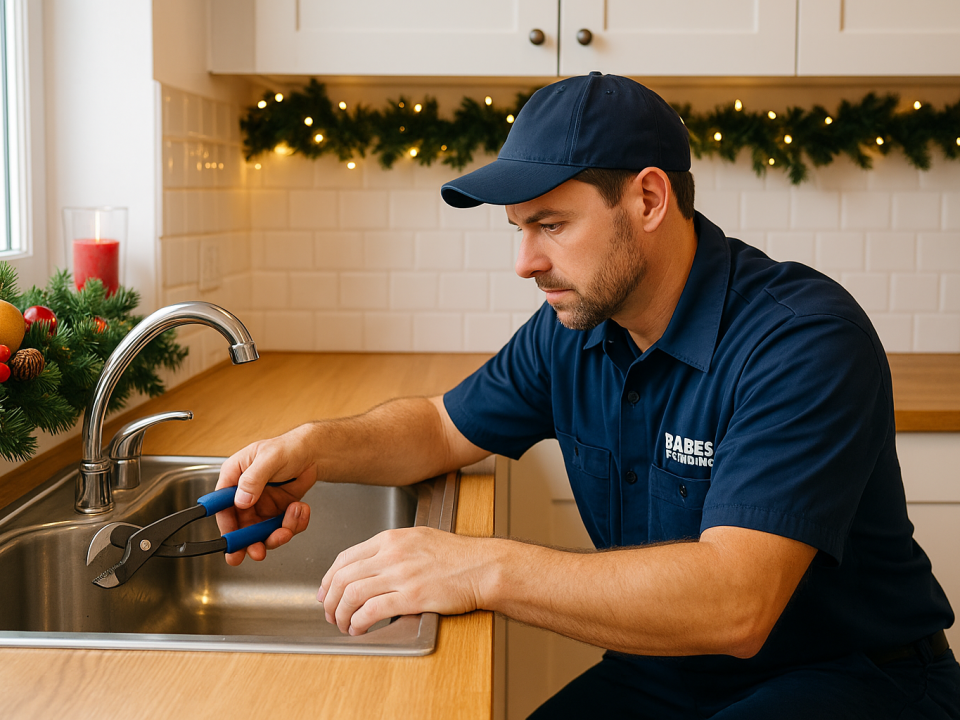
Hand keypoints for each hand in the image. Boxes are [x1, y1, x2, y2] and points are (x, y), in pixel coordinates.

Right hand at [215, 424, 318, 564]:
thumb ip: (253, 479)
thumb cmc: (288, 447)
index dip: (226, 527)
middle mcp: (245, 494)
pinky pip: (282, 527)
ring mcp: (262, 505)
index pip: (222, 507)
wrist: (313, 452)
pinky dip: (293, 525)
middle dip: (249, 542)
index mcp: (234, 477)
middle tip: (257, 552)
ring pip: (262, 532)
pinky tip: (301, 510)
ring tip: (289, 526)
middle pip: (241, 526)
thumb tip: (241, 500)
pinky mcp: (278, 511)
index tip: (231, 543)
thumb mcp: (269, 458)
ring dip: (276, 535)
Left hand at [318, 526, 485, 634]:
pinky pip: (372, 611)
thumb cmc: (458, 556)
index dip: (329, 579)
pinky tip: (359, 629)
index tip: (326, 592)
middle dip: (330, 600)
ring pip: (352, 594)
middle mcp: (392, 554)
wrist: (484, 567)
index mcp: (392, 539)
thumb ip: (393, 549)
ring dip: (341, 614)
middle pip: (343, 577)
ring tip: (343, 625)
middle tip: (330, 614)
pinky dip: (358, 622)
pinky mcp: (412, 596)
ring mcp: (401, 575)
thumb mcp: (420, 539)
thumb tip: (370, 567)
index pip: (345, 557)